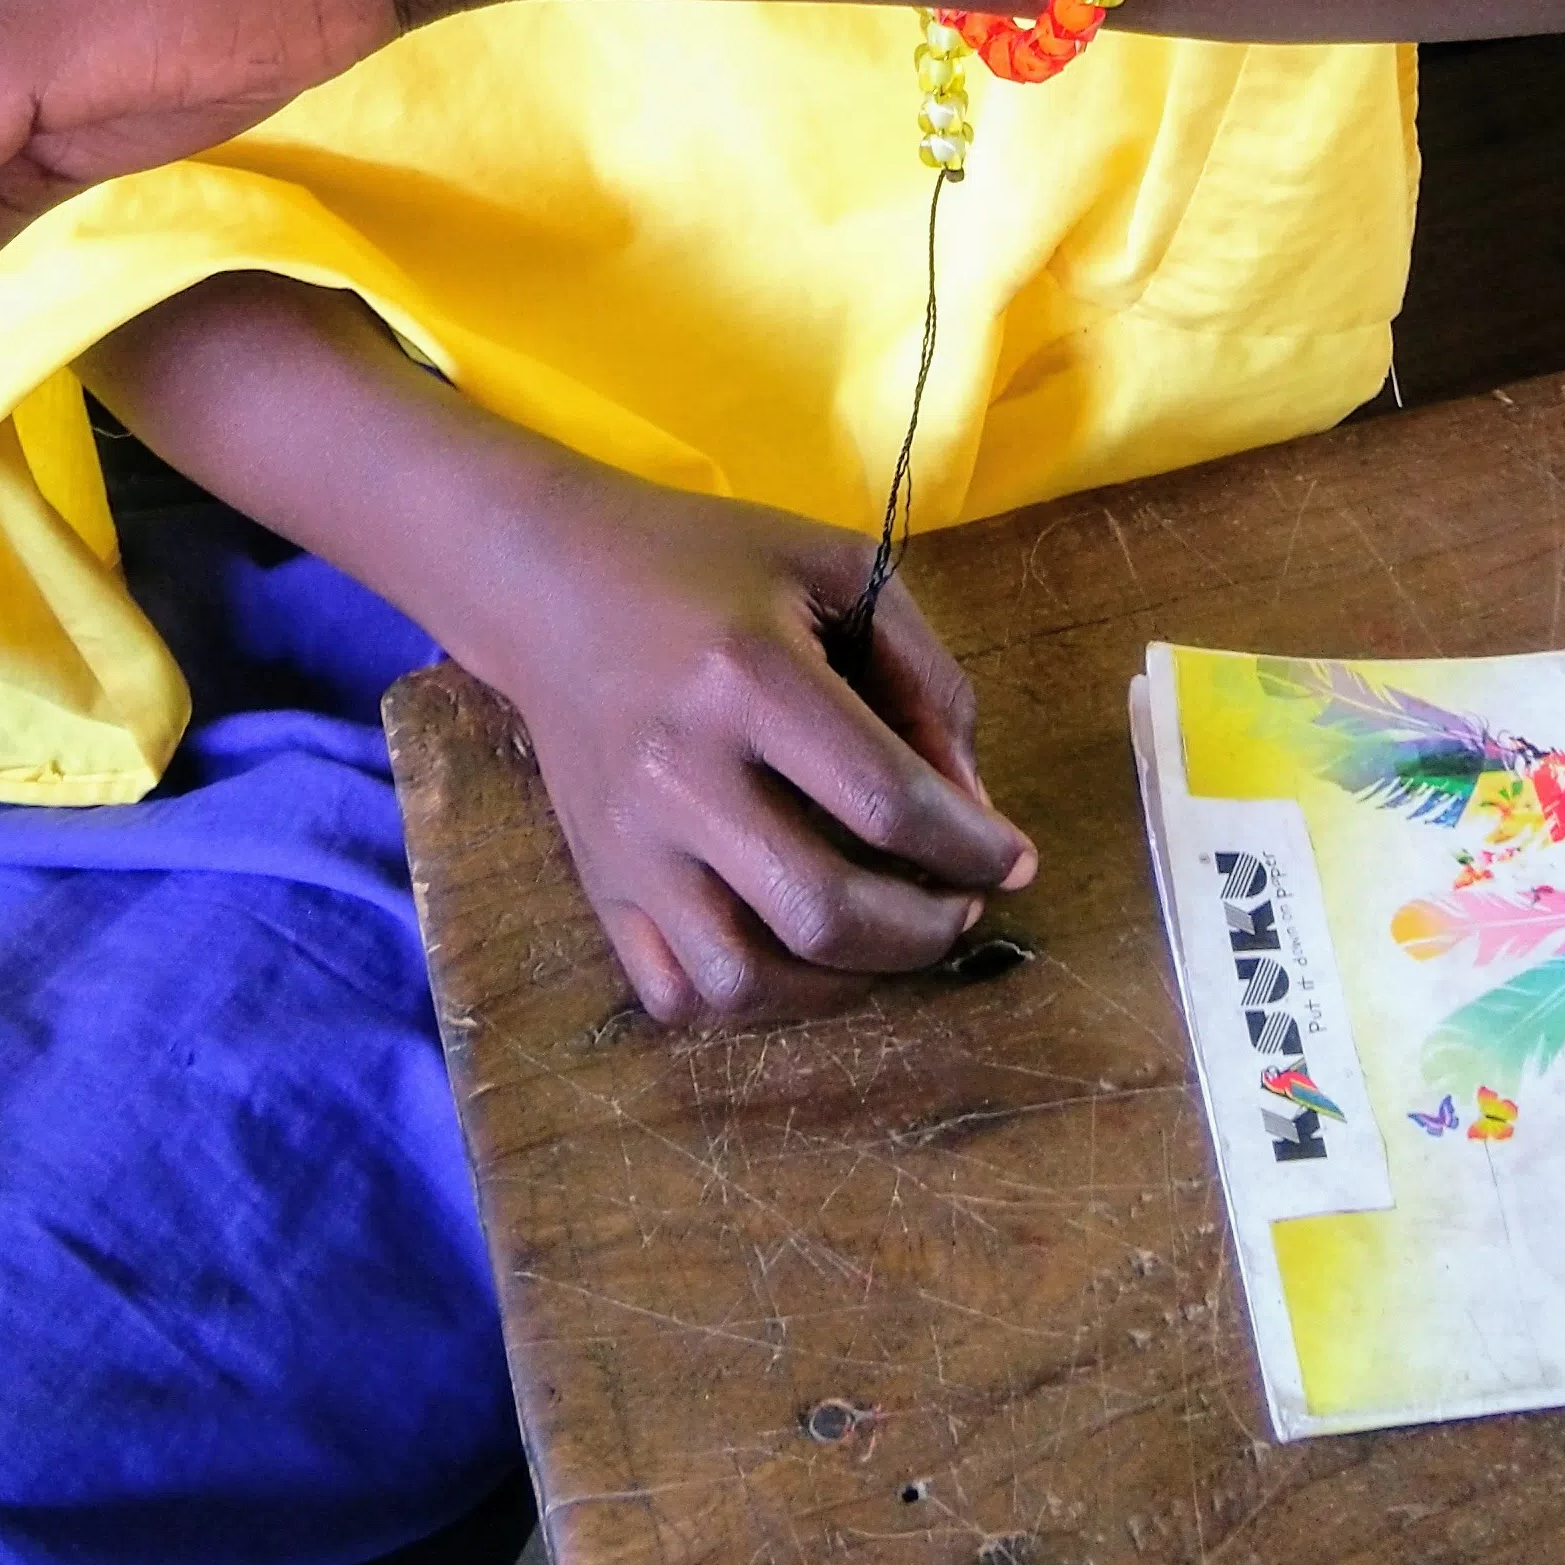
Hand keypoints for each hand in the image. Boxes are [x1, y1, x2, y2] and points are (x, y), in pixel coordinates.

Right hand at [474, 457, 1036, 1025]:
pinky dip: (755, 1001)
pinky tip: (800, 956)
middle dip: (925, 930)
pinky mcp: (599, 882)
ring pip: (747, 978)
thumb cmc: (709, 563)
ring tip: (889, 940)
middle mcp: (680, 771)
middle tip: (961, 907)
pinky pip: (678, 992)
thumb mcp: (837, 569)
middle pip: (824, 909)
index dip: (972, 846)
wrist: (551, 581)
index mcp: (747, 675)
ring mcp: (630, 841)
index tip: (1013, 860)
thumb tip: (973, 806)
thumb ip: (924, 676)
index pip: (886, 801)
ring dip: (846, 984)